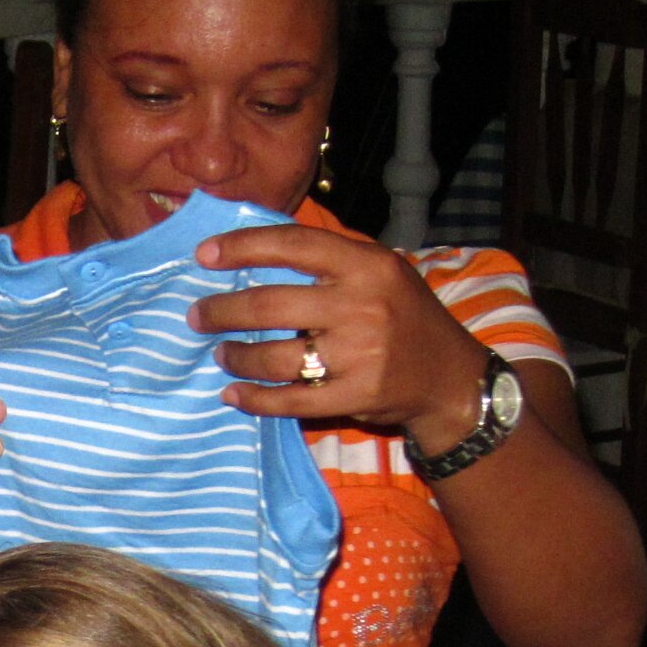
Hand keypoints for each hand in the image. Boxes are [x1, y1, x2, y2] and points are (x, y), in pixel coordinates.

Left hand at [192, 224, 489, 453]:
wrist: (449, 377)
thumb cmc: (403, 317)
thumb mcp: (380, 273)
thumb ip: (329, 261)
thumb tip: (252, 251)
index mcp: (367, 265)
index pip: (294, 245)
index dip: (243, 248)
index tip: (203, 255)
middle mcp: (362, 305)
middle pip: (270, 305)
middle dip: (222, 311)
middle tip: (197, 316)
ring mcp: (359, 353)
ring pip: (273, 357)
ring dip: (235, 356)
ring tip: (221, 354)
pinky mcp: (354, 395)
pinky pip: (288, 400)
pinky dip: (253, 398)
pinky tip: (233, 393)